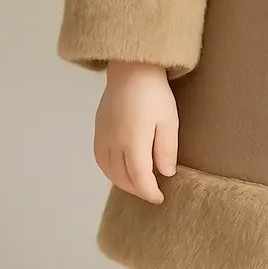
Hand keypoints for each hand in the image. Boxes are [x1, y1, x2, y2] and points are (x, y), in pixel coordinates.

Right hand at [94, 60, 178, 203]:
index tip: (160, 199)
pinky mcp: (98, 129)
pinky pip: (100, 158)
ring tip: (137, 185)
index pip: (140, 178)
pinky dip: (109, 170)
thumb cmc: (155, 94)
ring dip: (122, 182)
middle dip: (137, 189)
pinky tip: (120, 170)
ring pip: (108, 170)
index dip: (149, 192)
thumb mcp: (169, 121)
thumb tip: (165, 173)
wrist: (131, 69)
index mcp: (133, 142)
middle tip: (151, 193)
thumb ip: (166, 149)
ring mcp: (103, 136)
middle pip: (122, 177)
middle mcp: (114, 142)